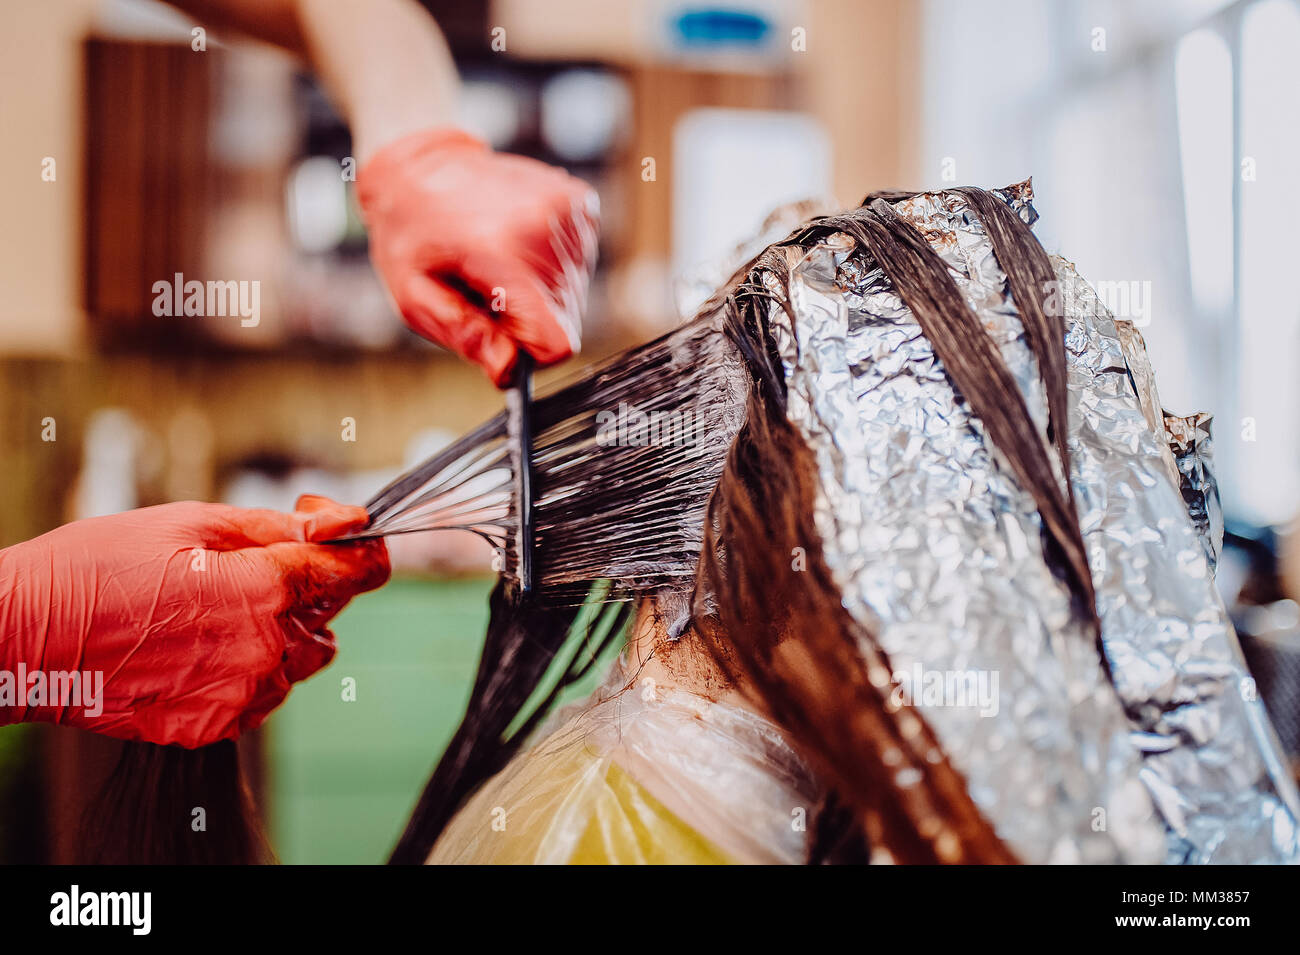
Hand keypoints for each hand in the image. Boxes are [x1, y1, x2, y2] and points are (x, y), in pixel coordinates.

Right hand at [0, 496, 388, 747]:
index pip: (358, 571)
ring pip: (297, 660)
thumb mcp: (190, 522)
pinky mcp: (215, 724)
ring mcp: (241, 694)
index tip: (346, 538)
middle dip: (306, 589)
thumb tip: (341, 523)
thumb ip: (277, 527)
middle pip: (329, 616)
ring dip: (278, 633)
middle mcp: (265, 649)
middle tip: (251, 568)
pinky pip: (260, 694)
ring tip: (212, 611)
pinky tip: (196, 647)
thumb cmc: (97, 569)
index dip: (361, 549)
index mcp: (266, 590)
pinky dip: (246, 670)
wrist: (25, 639)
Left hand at [357, 127, 598, 385]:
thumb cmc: (412, 234)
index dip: (531, 352)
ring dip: (539, 290)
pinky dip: (550, 264)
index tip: (502, 334)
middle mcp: (542, 228)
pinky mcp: (581, 202)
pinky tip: (517, 244)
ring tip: (497, 262)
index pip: (556, 340)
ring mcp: (567, 211)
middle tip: (488, 290)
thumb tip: (509, 371)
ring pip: (574, 292)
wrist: (423, 164)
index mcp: (499, 252)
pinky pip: (580, 262)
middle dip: (529, 318)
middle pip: (565, 319)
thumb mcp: (414, 295)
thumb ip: (465, 335)